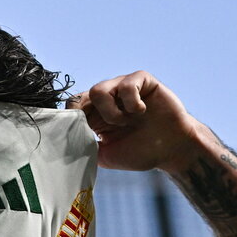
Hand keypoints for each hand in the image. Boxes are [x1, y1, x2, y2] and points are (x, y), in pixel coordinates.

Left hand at [68, 71, 200, 171]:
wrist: (172, 149)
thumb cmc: (142, 152)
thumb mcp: (107, 155)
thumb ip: (85, 147)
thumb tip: (64, 145)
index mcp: (96, 115)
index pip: (73, 108)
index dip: (72, 118)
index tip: (81, 131)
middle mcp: (108, 99)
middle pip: (81, 98)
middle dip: (90, 118)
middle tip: (106, 130)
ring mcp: (123, 87)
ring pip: (98, 90)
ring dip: (110, 111)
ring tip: (125, 122)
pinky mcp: (142, 81)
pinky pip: (126, 84)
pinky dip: (131, 102)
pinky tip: (141, 112)